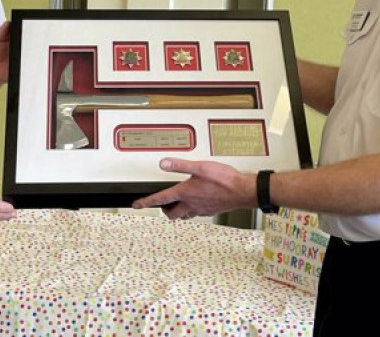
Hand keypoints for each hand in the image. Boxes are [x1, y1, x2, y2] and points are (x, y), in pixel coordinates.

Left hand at [131, 158, 255, 219]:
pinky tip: (196, 203)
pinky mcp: (211, 211)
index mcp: (185, 193)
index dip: (146, 202)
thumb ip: (180, 165)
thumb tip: (163, 163)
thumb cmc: (224, 179)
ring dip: (178, 212)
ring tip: (176, 205)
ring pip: (184, 215)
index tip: (137, 205)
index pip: (160, 199)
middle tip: (161, 206)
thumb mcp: (200, 167)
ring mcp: (201, 209)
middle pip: (171, 213)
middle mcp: (191, 204)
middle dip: (164, 210)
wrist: (243, 191)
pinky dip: (192, 210)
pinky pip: (196, 213)